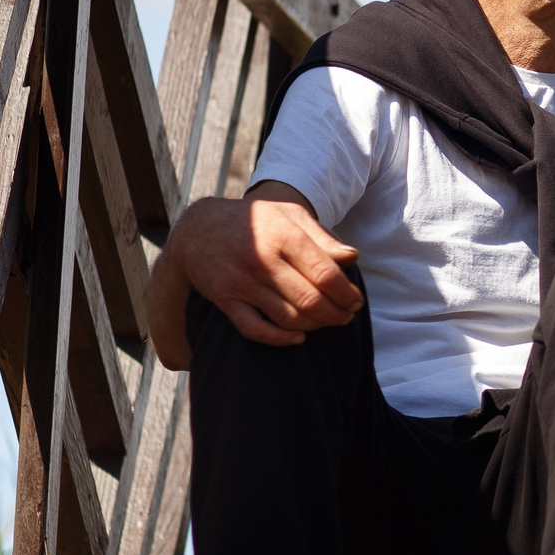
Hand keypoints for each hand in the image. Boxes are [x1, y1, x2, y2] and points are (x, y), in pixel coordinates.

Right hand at [149, 183, 361, 368]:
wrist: (199, 228)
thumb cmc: (256, 220)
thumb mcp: (289, 215)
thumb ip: (322, 237)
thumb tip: (352, 257)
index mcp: (283, 236)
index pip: (325, 273)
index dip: (346, 293)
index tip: (355, 301)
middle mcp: (262, 260)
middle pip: (310, 300)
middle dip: (336, 314)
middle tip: (346, 316)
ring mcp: (242, 282)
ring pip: (288, 317)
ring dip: (314, 326)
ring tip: (326, 322)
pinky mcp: (225, 300)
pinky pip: (255, 329)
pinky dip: (280, 339)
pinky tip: (298, 337)